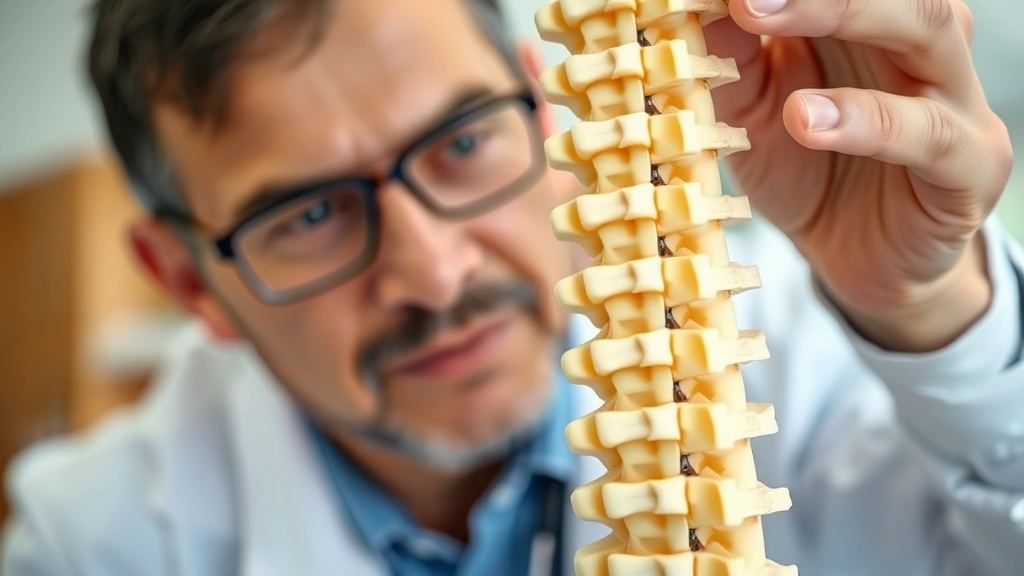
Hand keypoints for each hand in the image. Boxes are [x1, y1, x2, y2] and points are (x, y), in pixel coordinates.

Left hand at [706, 0, 1013, 350]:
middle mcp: (919, 43)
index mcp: (867, 22)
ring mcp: (955, 98)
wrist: (860, 261)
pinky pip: (931, 133)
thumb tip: (699, 7)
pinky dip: (868, 122)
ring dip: (844, 13)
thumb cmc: (807, 172)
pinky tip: (808, 121)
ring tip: (757, 20)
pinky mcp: (972, 164)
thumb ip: (733, 60)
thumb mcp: (752, 112)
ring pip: (929, 29)